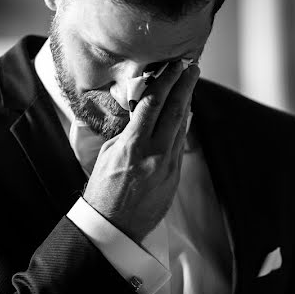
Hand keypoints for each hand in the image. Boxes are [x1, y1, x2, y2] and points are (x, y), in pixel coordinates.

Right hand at [82, 63, 199, 242]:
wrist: (112, 227)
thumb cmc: (102, 189)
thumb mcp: (108, 154)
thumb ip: (128, 131)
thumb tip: (142, 111)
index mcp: (132, 146)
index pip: (152, 104)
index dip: (165, 81)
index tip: (172, 66)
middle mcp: (154, 153)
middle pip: (174, 110)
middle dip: (184, 85)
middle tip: (192, 67)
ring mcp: (167, 166)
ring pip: (181, 126)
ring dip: (187, 102)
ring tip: (191, 83)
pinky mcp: (174, 176)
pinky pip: (180, 144)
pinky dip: (183, 125)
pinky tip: (186, 112)